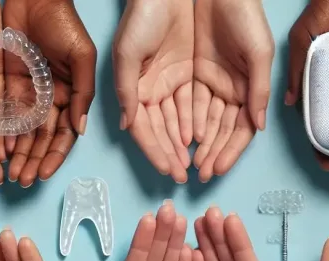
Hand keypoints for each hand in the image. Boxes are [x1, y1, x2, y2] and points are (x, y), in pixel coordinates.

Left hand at [3, 0, 96, 186]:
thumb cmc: (64, 24)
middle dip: (34, 162)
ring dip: (19, 155)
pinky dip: (4, 134)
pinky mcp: (10, 84)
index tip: (43, 174)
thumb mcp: (82, 58)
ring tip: (10, 174)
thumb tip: (78, 130)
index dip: (55, 157)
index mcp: (71, 97)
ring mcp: (30, 95)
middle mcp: (52, 101)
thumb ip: (83, 94)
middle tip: (23, 181)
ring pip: (25, 133)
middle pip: (43, 140)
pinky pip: (7, 114)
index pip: (65, 135)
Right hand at [113, 0, 193, 182]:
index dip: (155, 150)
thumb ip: (127, 92)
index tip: (167, 169)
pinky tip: (202, 139)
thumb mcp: (127, 54)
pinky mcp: (189, 75)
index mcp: (134, 89)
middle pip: (162, 130)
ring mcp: (171, 84)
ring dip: (185, 144)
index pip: (144, 129)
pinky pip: (194, 105)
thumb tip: (128, 126)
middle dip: (171, 154)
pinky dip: (197, 122)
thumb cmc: (141, 17)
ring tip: (195, 164)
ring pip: (179, 121)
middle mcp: (151, 91)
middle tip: (183, 175)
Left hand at [193, 0, 272, 181]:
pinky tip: (178, 140)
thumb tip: (258, 127)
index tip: (218, 169)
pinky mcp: (190, 72)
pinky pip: (185, 103)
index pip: (240, 129)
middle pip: (220, 130)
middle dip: (211, 153)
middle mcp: (229, 89)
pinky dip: (182, 122)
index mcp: (248, 88)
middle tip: (200, 175)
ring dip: (196, 144)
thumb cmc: (245, 14)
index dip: (230, 151)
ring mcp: (210, 82)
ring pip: (202, 121)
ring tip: (187, 164)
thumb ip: (258, 91)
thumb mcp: (259, 53)